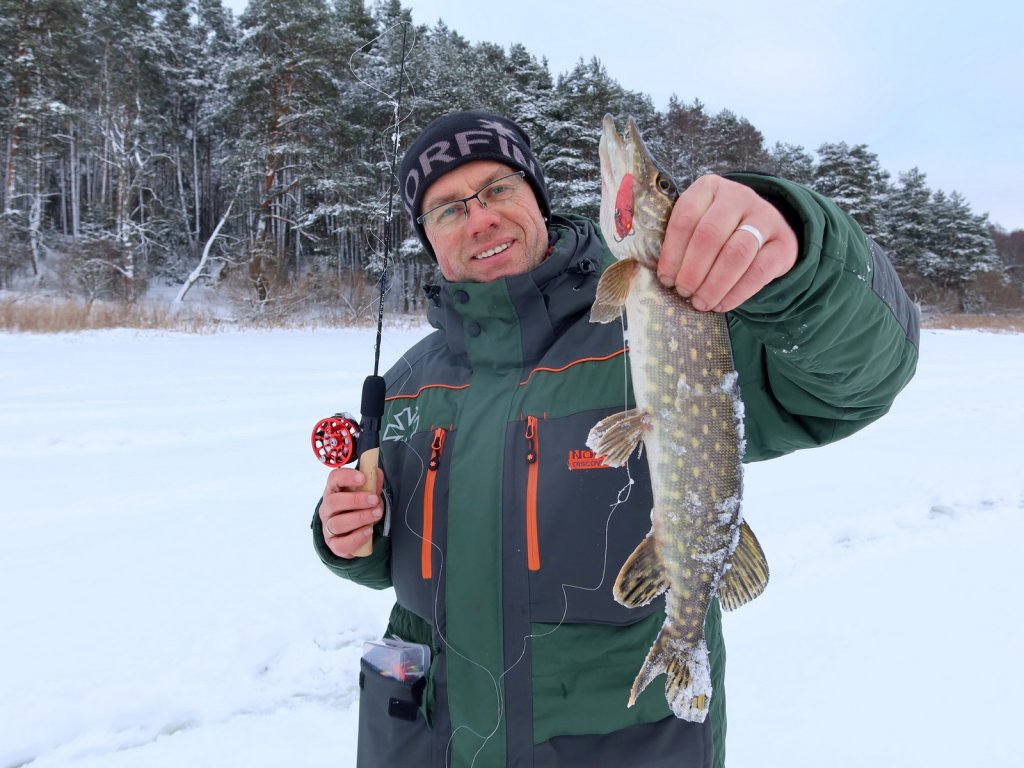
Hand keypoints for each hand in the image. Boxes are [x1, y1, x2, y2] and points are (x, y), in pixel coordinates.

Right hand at [319, 467, 384, 558]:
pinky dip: (357, 538)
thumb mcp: (366, 494)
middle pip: (333, 502)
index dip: (346, 476)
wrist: (353, 534)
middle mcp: (327, 509)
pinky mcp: (334, 544)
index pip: (333, 479)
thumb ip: (372, 484)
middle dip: (356, 500)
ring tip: (376, 514)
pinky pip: (341, 544)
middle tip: (374, 499)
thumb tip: (377, 472)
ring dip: (359, 518)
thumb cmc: (358, 508)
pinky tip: (368, 531)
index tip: (363, 478)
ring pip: (337, 523)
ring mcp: (328, 527)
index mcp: (334, 491)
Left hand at [658, 175, 797, 311]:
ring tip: (701, 302)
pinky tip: (722, 304)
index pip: (686, 218)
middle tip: (683, 292)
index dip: (672, 253)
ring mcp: (765, 217)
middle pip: (710, 235)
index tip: (665, 278)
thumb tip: (662, 275)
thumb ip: (679, 239)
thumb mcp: (698, 222)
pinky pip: (759, 271)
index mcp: (709, 188)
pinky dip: (737, 293)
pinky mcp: (783, 243)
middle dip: (692, 270)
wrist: (765, 231)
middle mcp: (739, 196)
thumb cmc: (720, 231)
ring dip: (714, 284)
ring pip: (736, 253)